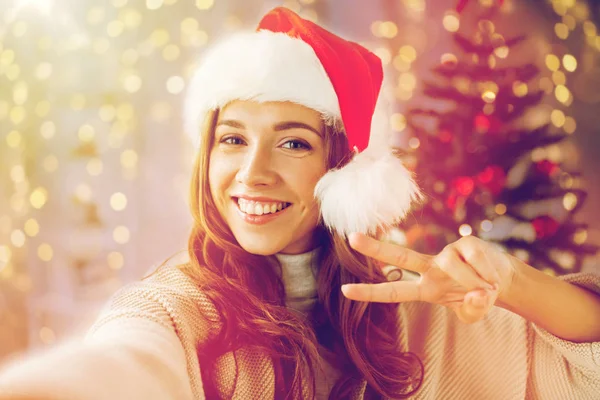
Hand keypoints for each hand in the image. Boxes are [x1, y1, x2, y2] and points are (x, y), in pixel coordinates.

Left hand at [342, 233, 516, 323]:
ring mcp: (447, 253)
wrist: (502, 279)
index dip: (370, 292)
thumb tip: (476, 294)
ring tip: (486, 288)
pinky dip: (487, 274)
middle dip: (376, 248)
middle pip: (399, 255)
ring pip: (452, 265)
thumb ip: (473, 310)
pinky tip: (492, 277)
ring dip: (474, 281)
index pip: (393, 291)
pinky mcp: (465, 242)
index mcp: (425, 289)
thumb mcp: (473, 313)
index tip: (344, 291)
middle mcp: (430, 268)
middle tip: (351, 238)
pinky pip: (474, 259)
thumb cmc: (479, 296)